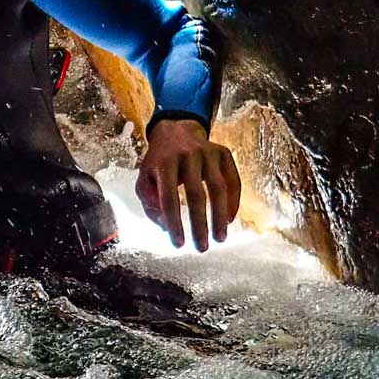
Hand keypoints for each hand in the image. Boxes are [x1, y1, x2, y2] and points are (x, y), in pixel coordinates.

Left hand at [136, 119, 240, 251]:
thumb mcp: (145, 178)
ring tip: (220, 238)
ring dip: (220, 216)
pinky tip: (229, 219)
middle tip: (201, 248)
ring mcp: (208, 153)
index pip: (169, 197)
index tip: (178, 245)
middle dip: (199, 225)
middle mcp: (187, 155)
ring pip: (218, 187)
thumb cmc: (159, 162)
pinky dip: (233, 201)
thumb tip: (165, 226)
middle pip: (196, 194)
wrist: (176, 130)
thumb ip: (150, 202)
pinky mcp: (223, 153)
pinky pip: (233, 180)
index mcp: (164, 163)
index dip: (174, 222)